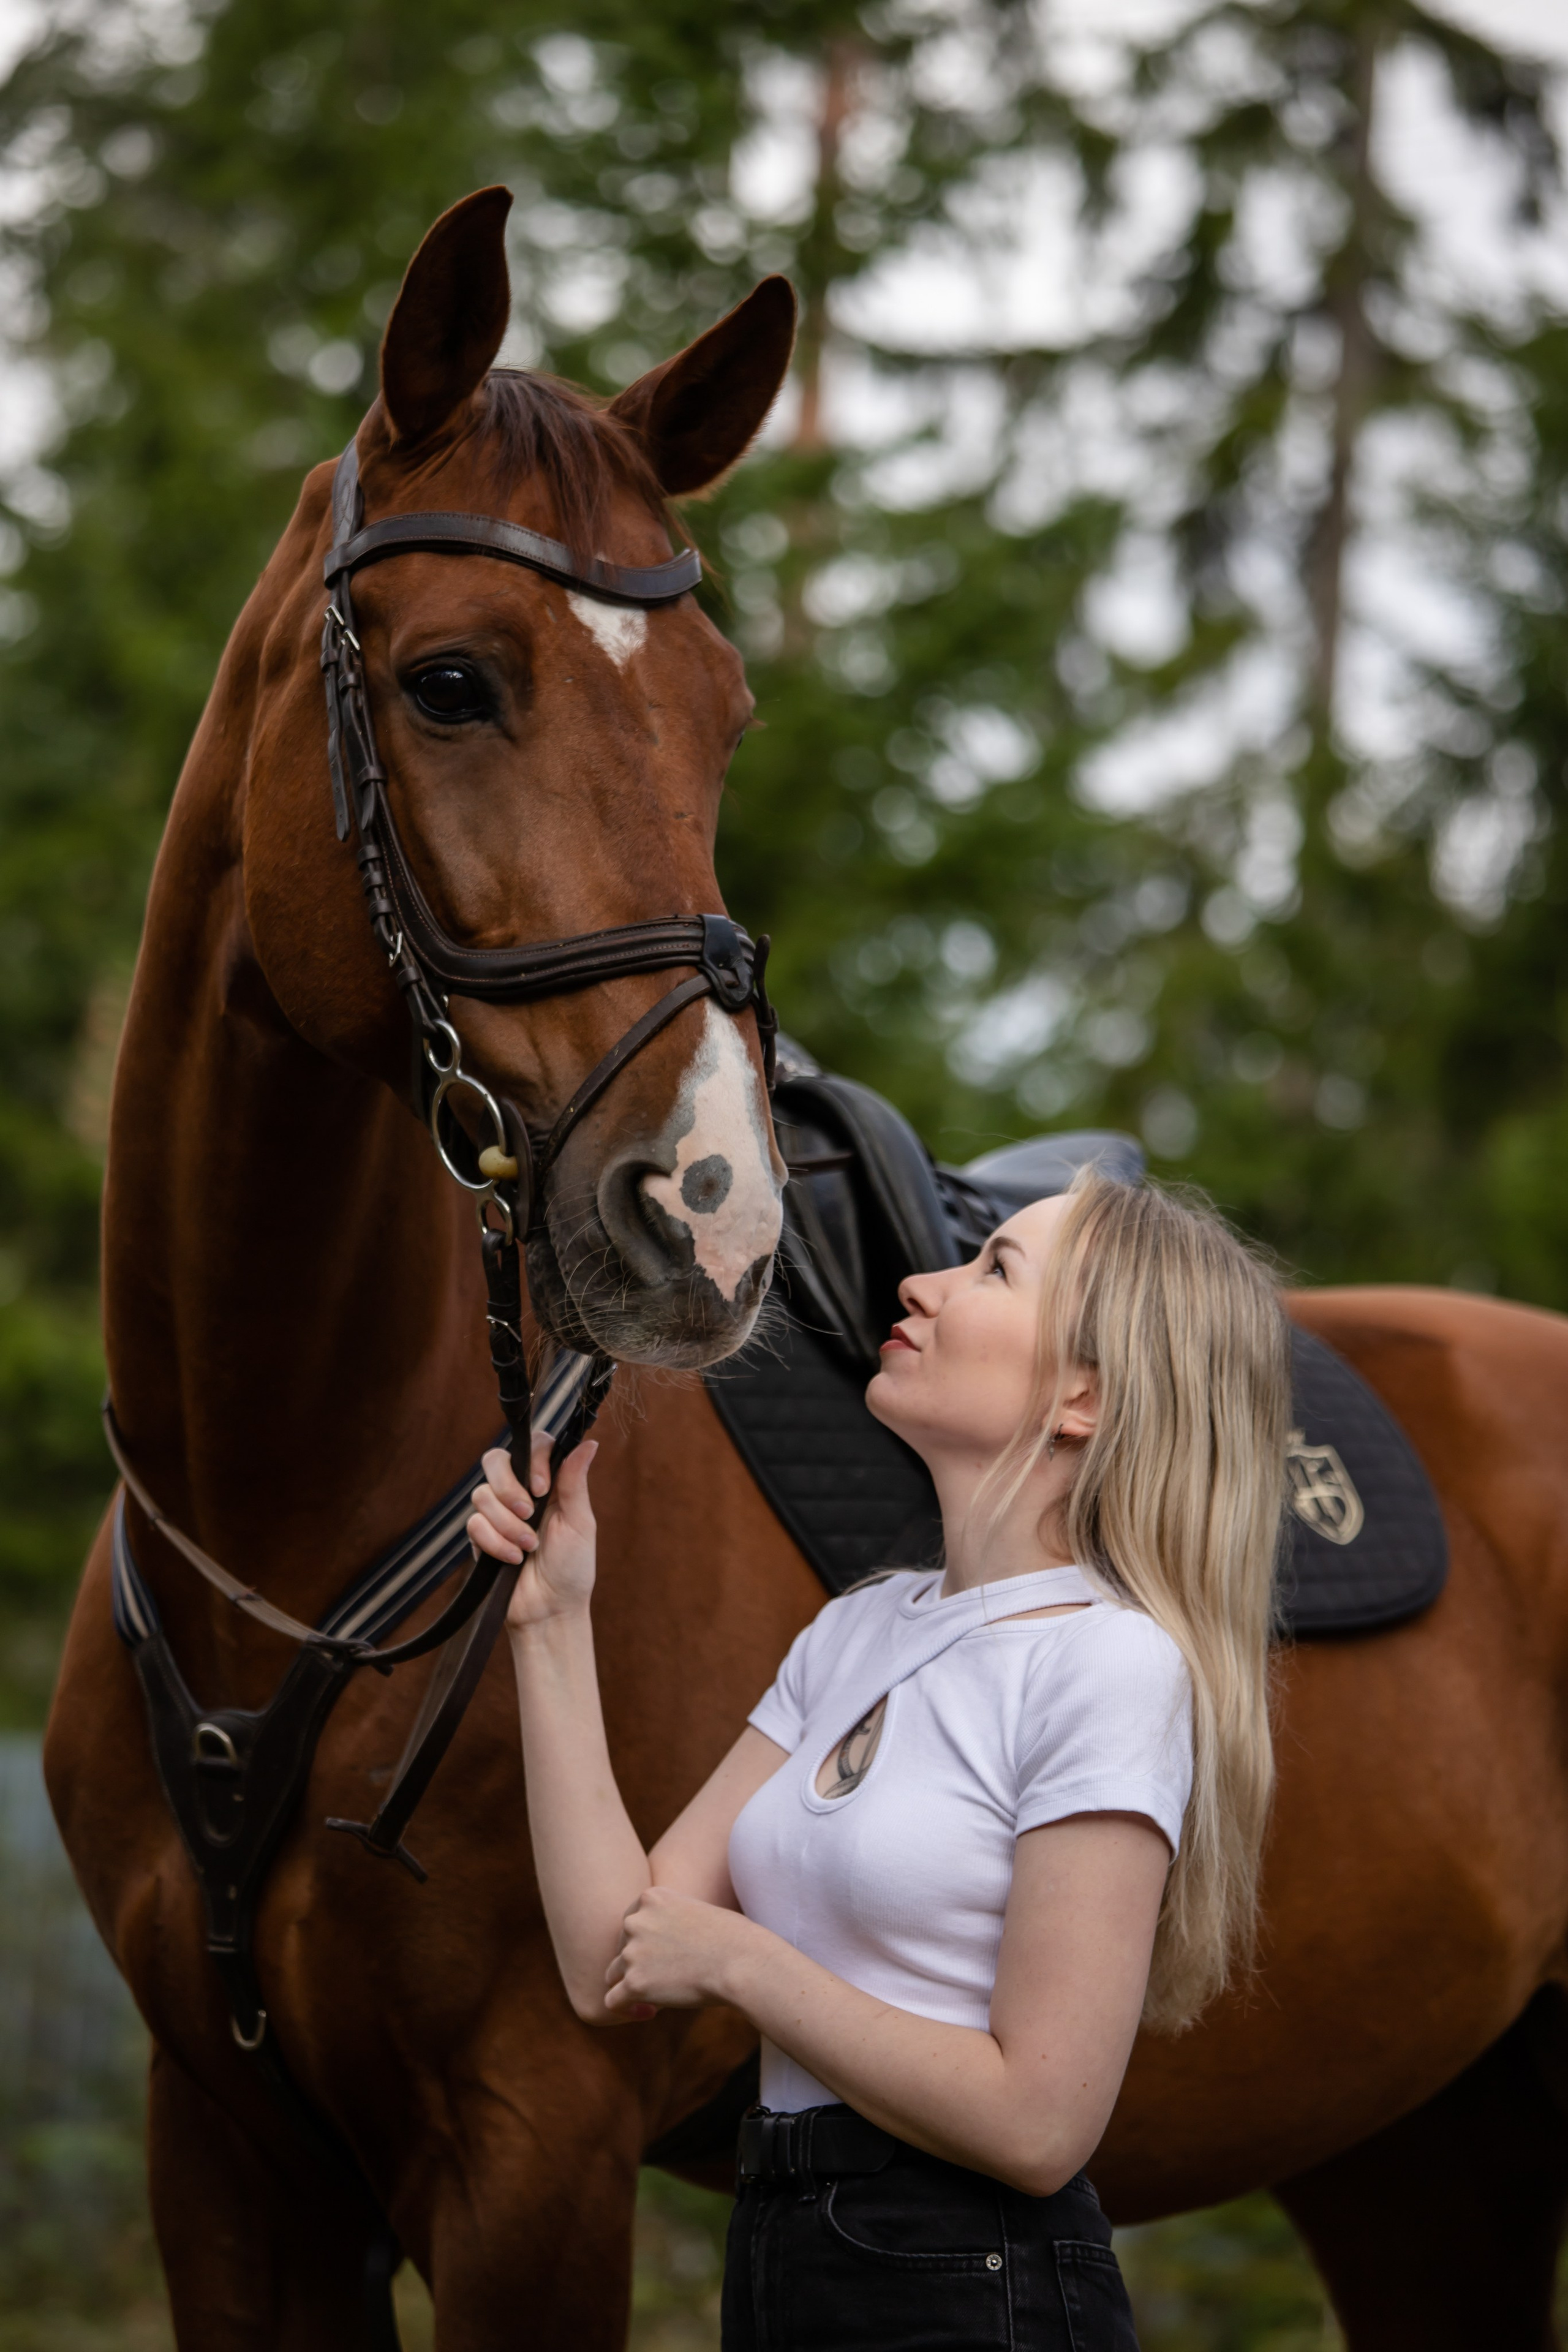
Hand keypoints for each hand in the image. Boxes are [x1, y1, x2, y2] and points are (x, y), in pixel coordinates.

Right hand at [468, 1435, 598, 1630]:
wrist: (549, 1610)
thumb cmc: (572, 1569)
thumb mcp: (580, 1523)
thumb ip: (575, 1482)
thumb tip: (589, 1442)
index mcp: (549, 1485)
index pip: (533, 1446)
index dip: (533, 1459)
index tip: (542, 1488)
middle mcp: (520, 1493)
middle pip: (495, 1460)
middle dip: (509, 1486)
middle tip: (529, 1513)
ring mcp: (498, 1514)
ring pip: (482, 1494)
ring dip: (507, 1524)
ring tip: (528, 1548)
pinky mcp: (481, 1536)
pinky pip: (474, 1524)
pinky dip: (495, 1543)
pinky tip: (512, 1559)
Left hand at [604, 1888, 756, 2018]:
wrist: (741, 1960)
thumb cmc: (734, 1938)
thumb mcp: (698, 1912)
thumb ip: (673, 1921)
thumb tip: (664, 1946)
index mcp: (651, 1897)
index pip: (631, 1922)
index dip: (643, 1941)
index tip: (661, 1956)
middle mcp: (635, 1921)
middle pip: (621, 1948)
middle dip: (639, 1963)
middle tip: (666, 1979)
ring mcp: (632, 1952)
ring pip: (614, 1974)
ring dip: (633, 1985)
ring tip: (659, 1997)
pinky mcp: (634, 1983)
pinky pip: (612, 2001)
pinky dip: (626, 2009)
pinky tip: (649, 2013)